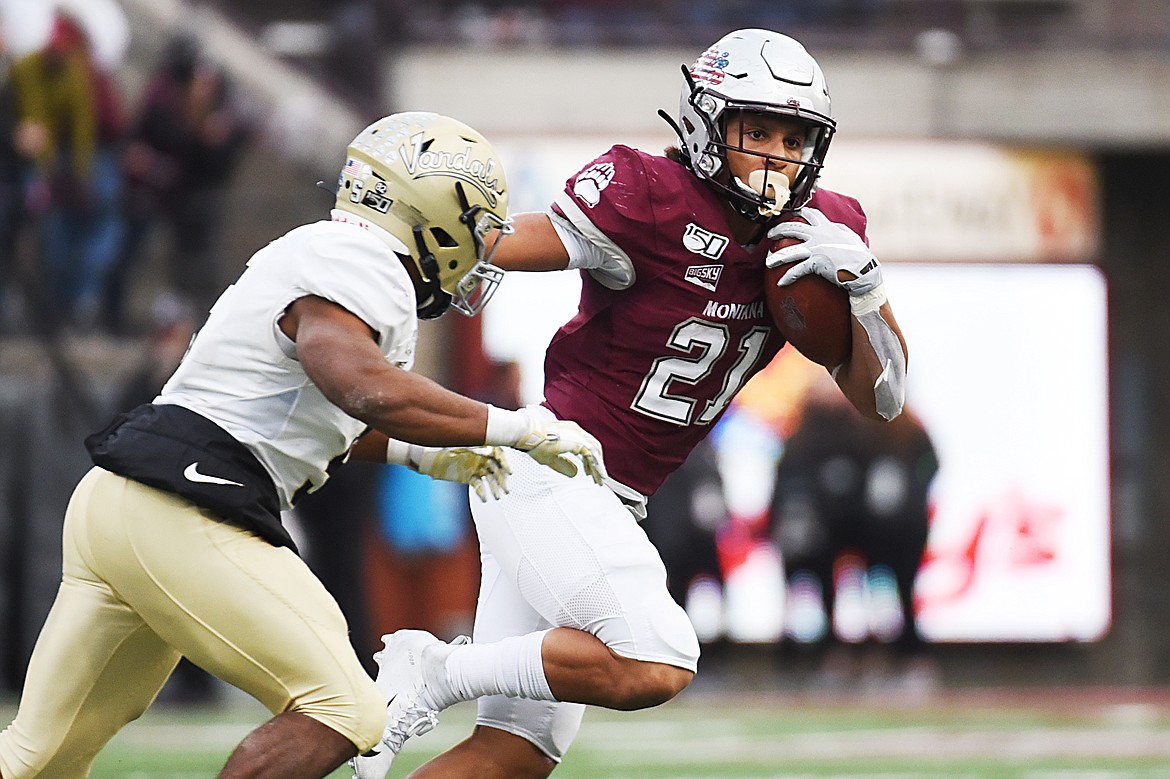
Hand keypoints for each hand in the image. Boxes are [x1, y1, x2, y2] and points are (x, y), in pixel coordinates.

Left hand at [407, 445, 510, 500]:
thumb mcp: (453, 447)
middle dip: (502, 479)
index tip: (509, 472)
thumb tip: (485, 451)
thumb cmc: (438, 448)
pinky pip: (478, 485)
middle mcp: (479, 457)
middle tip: (506, 490)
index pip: (497, 455)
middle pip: (495, 468)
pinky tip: (485, 499)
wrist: (424, 457)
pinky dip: (482, 492)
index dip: (505, 463)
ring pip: (489, 478)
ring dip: (495, 487)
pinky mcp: (468, 476)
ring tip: (498, 496)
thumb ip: (469, 449)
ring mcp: (474, 466)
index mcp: (479, 447)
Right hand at [515, 419, 606, 484]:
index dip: (587, 460)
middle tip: (597, 477)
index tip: (588, 470)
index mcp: (569, 431)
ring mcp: (579, 435)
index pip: (584, 446)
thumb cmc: (534, 443)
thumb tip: (575, 473)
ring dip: (598, 467)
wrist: (529, 435)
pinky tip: (599, 476)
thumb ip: (563, 465)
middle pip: (592, 449)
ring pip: (595, 453)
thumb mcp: (551, 458)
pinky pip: (593, 456)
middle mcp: (576, 431)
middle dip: (595, 464)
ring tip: (600, 480)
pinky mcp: (580, 442)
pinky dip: (597, 467)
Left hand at [765, 207, 882, 297]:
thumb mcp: (849, 236)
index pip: (810, 214)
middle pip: (792, 228)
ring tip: (768, 262)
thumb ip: (839, 230)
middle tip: (769, 235)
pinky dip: (788, 277)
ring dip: (777, 257)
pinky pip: (797, 270)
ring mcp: (816, 248)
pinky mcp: (816, 263)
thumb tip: (835, 228)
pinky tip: (781, 283)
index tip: (789, 215)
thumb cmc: (859, 255)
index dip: (798, 213)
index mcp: (827, 227)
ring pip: (790, 250)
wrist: (864, 269)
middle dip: (778, 230)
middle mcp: (819, 235)